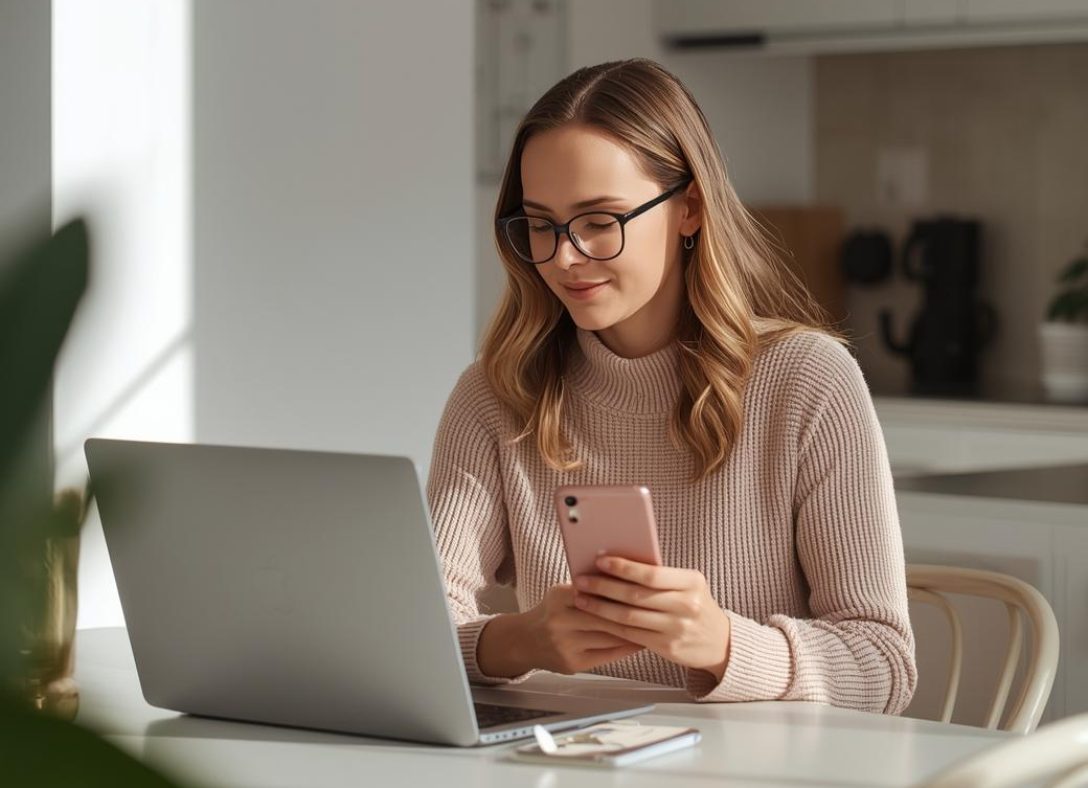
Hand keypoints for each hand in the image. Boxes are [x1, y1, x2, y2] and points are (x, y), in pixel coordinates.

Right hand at [480, 584, 643, 676]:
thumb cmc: (552, 612)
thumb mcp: (562, 592)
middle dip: (633, 612)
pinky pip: (607, 655)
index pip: (597, 592)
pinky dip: (626, 647)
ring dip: (634, 631)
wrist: (525, 641)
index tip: (644, 588)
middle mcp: (560, 621)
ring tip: (654, 624)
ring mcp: (566, 644)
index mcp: (559, 597)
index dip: (622, 591)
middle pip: (606, 615)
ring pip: (609, 636)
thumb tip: (626, 579)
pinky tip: (639, 641)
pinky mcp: (573, 663)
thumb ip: (587, 588)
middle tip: (657, 608)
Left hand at [572, 556, 731, 682]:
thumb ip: (660, 576)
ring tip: (582, 599)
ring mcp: (678, 629)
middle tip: (582, 581)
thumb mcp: (688, 585)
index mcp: (692, 582)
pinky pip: (632, 635)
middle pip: (636, 595)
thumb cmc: (695, 605)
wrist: (720, 641)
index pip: (652, 574)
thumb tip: (617, 562)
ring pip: (629, 617)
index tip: (600, 560)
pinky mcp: (668, 648)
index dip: (623, 567)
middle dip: (604, 587)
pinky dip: (610, 626)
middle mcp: (687, 605)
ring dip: (601, 608)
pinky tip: (597, 617)